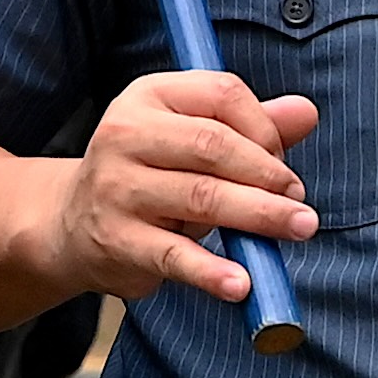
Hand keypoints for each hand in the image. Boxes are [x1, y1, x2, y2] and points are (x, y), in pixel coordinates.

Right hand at [31, 71, 320, 305]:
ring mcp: (117, 188)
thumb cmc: (151, 174)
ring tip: (298, 229)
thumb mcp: (193, 139)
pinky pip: (173, 255)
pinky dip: (211, 271)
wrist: (71, 224)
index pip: (221, 94)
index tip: (286, 162)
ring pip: (202, 196)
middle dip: (269, 174)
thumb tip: (306, 113)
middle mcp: (125, 134)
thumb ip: (251, 126)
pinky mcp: (117, 240)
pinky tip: (242, 283)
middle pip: (214, 145)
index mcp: (149, 96)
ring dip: (259, 216)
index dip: (265, 128)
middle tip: (301, 204)